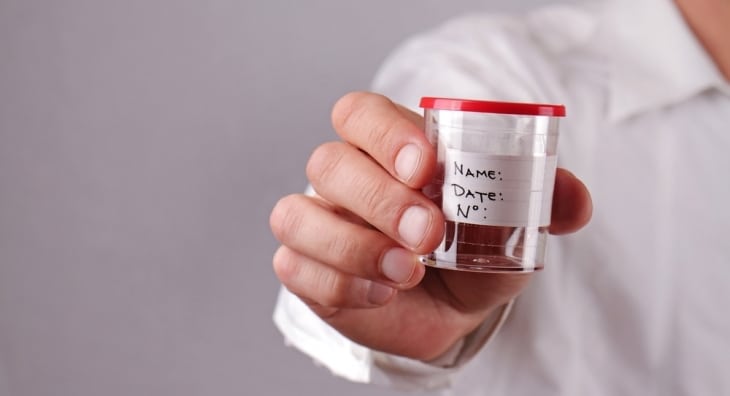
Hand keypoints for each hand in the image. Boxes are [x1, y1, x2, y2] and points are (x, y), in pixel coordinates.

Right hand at [270, 92, 591, 360]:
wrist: (445, 311)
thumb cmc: (469, 255)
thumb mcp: (510, 227)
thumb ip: (542, 203)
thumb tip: (574, 200)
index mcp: (387, 149)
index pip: (361, 114)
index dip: (385, 134)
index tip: (426, 168)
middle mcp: (345, 179)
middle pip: (329, 163)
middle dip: (380, 200)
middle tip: (428, 234)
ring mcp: (319, 222)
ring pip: (297, 215)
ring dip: (354, 246)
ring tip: (408, 273)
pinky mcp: (305, 266)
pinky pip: (293, 266)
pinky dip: (337, 282)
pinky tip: (380, 293)